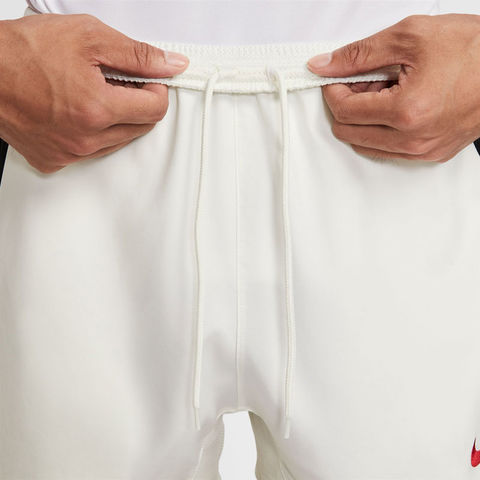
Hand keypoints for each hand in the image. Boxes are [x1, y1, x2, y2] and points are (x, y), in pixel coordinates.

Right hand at [0, 13, 188, 172]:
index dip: (157, 89)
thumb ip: (137, 55)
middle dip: (137, 103)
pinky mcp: (54, 160)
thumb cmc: (22, 52)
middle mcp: (85, 139)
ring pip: (117, 141)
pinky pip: (90, 152)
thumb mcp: (88, 37)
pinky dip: (92, 133)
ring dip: (116, 118)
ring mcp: (69, 153)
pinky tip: (75, 112)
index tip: (148, 79)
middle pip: (140, 127)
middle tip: (116, 81)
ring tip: (91, 93)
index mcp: (98, 109)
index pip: (156, 109)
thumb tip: (171, 64)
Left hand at [306, 14, 479, 162]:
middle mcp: (413, 139)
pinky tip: (395, 108)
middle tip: (361, 82)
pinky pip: (389, 151)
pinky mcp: (431, 155)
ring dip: (363, 120)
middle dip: (347, 106)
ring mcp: (422, 151)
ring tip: (382, 92)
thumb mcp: (410, 37)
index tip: (337, 77)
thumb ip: (359, 54)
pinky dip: (381, 131)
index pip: (343, 111)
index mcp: (405, 111)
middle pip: (349, 132)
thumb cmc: (474, 49)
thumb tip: (324, 65)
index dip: (333, 90)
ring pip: (366, 145)